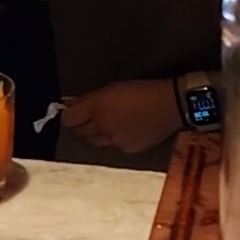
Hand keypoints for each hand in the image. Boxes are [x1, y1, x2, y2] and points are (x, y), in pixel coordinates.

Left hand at [61, 79, 181, 153]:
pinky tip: (127, 130)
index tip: (72, 112)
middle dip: (83, 125)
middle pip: (81, 132)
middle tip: (92, 116)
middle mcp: (102, 127)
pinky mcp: (127, 149)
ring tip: (111, 123)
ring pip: (96, 141)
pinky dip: (115, 139)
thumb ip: (88, 100)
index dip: (68, 116)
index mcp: (96, 108)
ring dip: (98, 134)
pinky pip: (114, 146)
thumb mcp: (111, 89)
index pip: (68, 120)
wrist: (170, 105)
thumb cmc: (141, 90)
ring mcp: (115, 141)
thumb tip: (69, 105)